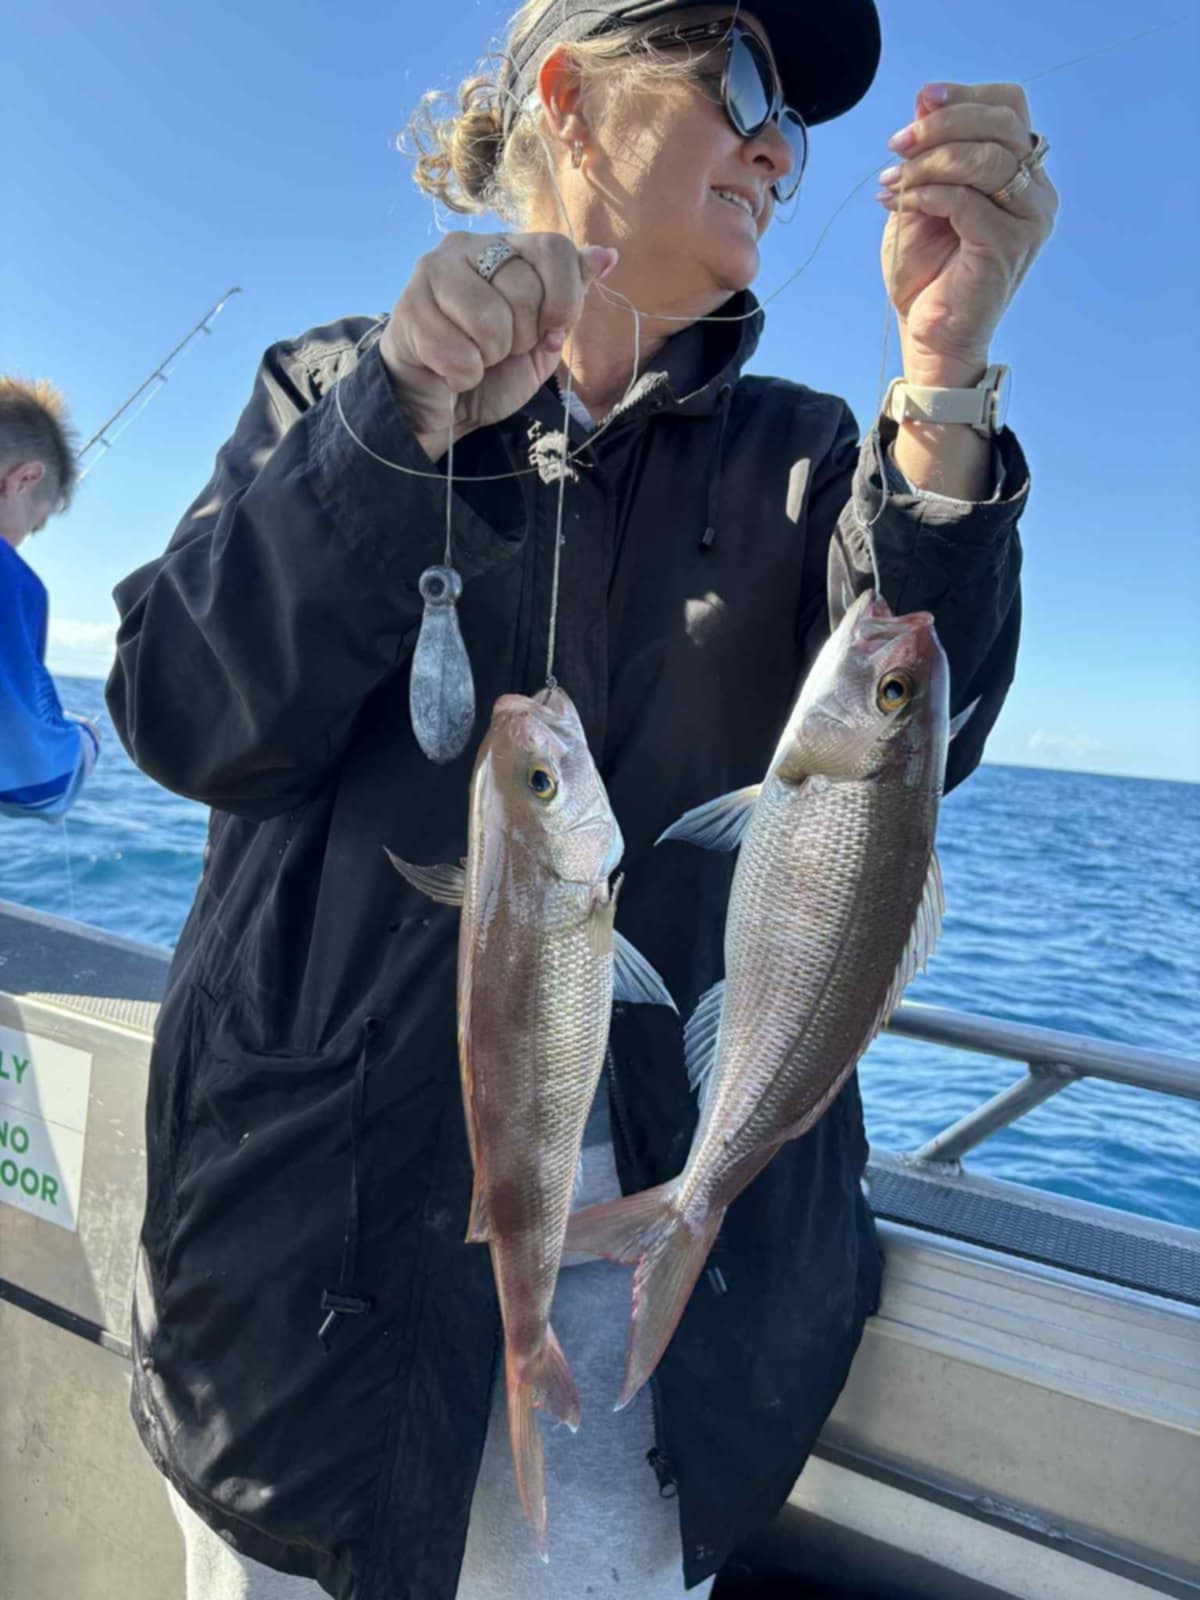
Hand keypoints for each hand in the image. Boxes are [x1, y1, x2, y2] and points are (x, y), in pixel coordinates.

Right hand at [380, 232, 617, 458]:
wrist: (442, 404)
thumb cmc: (494, 368)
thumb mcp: (544, 334)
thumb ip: (571, 295)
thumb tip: (607, 256)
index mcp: (507, 245)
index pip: (554, 248)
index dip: (562, 299)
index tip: (550, 330)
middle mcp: (467, 246)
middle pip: (522, 289)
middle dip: (522, 337)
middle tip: (502, 348)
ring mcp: (432, 273)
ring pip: (489, 320)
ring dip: (490, 357)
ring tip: (477, 357)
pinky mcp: (408, 310)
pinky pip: (458, 353)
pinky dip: (463, 376)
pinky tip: (451, 370)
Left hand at [876, 83, 1057, 387]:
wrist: (930, 337)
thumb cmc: (928, 274)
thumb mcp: (922, 199)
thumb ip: (930, 152)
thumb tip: (925, 99)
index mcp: (1024, 174)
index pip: (1009, 108)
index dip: (967, 96)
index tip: (922, 100)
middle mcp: (1037, 194)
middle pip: (1002, 124)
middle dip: (942, 125)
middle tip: (896, 144)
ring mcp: (1029, 220)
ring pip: (986, 158)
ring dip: (930, 161)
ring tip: (891, 180)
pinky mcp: (1007, 246)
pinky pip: (966, 200)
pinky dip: (927, 193)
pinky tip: (900, 204)